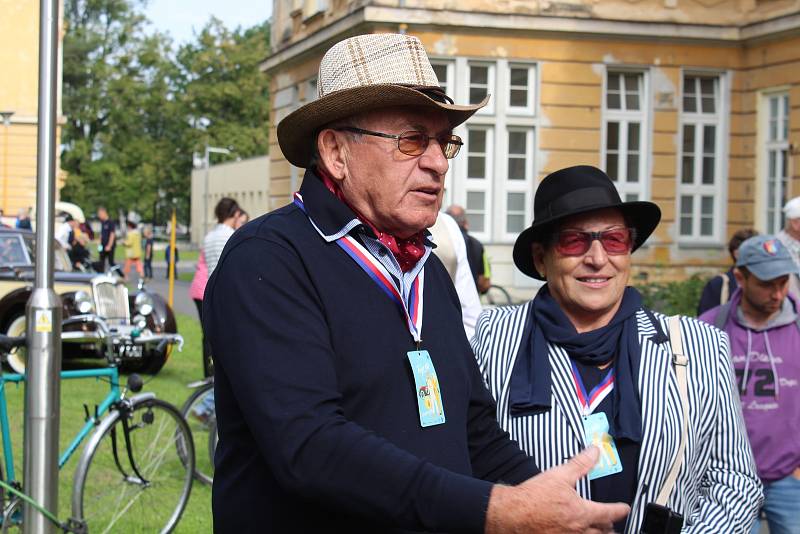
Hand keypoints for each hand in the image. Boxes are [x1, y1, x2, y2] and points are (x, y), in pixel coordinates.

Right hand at [485, 447, 629, 533]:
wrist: (512, 514)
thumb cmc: (533, 497)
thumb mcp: (559, 475)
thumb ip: (580, 464)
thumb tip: (594, 451)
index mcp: (582, 513)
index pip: (609, 512)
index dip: (620, 509)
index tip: (624, 508)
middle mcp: (579, 530)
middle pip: (603, 532)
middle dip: (610, 527)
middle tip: (612, 523)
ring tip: (600, 532)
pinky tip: (575, 533)